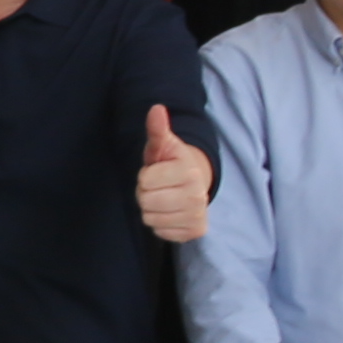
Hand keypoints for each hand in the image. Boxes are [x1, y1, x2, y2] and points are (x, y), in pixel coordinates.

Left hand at [134, 102, 211, 242]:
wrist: (193, 183)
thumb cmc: (171, 162)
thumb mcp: (162, 144)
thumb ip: (157, 129)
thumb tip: (156, 109)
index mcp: (189, 171)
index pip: (144, 181)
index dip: (144, 176)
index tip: (156, 172)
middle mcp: (197, 195)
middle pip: (146, 201)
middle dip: (145, 193)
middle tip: (157, 187)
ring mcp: (198, 215)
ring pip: (151, 219)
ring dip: (151, 209)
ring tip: (163, 197)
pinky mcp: (196, 231)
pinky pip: (161, 233)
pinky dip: (161, 224)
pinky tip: (170, 212)